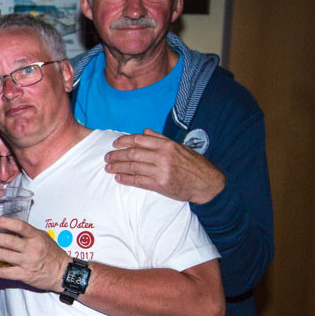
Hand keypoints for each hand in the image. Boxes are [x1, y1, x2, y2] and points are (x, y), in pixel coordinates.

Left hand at [0, 216, 67, 292]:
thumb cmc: (53, 254)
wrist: (63, 273)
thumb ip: (29, 232)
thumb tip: (11, 226)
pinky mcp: (25, 275)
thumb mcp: (44, 237)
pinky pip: (7, 273)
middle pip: (9, 241)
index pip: (19, 226)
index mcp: (36, 237)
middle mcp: (32, 249)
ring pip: (5, 256)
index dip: (4, 222)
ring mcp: (28, 262)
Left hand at [106, 129, 225, 203]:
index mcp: (167, 145)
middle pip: (133, 153)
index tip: (114, 143)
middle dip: (117, 155)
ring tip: (108, 168)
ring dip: (118, 167)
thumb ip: (161, 139)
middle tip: (107, 157)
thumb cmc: (194, 164)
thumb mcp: (180, 147)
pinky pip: (138, 181)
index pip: (139, 140)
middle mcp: (163, 157)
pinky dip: (126, 179)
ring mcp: (161, 171)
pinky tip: (118, 178)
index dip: (124, 141)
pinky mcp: (160, 185)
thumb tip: (144, 131)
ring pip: (133, 167)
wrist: (208, 184)